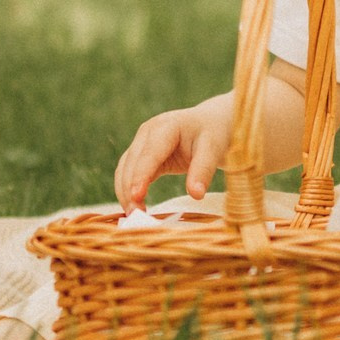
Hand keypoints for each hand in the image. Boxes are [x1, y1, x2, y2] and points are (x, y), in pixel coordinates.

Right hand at [113, 94, 234, 208]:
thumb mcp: (214, 149)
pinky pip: (129, 172)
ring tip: (134, 216)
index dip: (140, 175)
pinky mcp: (142, 154)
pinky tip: (134, 206)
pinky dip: (128, 189)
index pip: (149, 154)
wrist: (212, 122)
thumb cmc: (214, 133)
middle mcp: (148, 132)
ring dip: (125, 192)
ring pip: (125, 168)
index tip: (136, 197)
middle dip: (129, 189)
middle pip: (132, 162)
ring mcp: (142, 142)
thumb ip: (203, 170)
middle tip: (135, 217)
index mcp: (166, 126)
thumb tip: (195, 195)